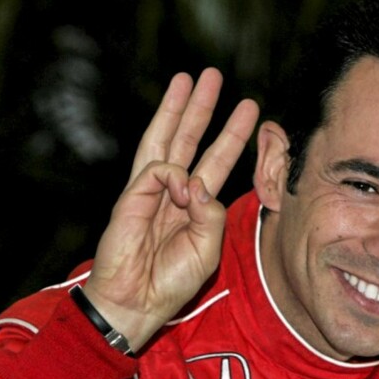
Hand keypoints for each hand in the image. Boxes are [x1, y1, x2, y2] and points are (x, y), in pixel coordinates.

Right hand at [82, 68, 259, 351]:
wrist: (137, 302)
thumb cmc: (171, 281)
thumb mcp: (208, 246)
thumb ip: (210, 212)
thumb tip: (197, 182)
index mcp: (195, 204)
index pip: (216, 160)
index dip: (232, 135)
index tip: (249, 109)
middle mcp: (173, 191)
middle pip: (188, 139)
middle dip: (202, 107)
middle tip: (213, 76)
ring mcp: (150, 191)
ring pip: (164, 138)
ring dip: (176, 108)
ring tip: (187, 78)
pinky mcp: (130, 197)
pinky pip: (157, 169)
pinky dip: (173, 175)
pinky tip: (181, 190)